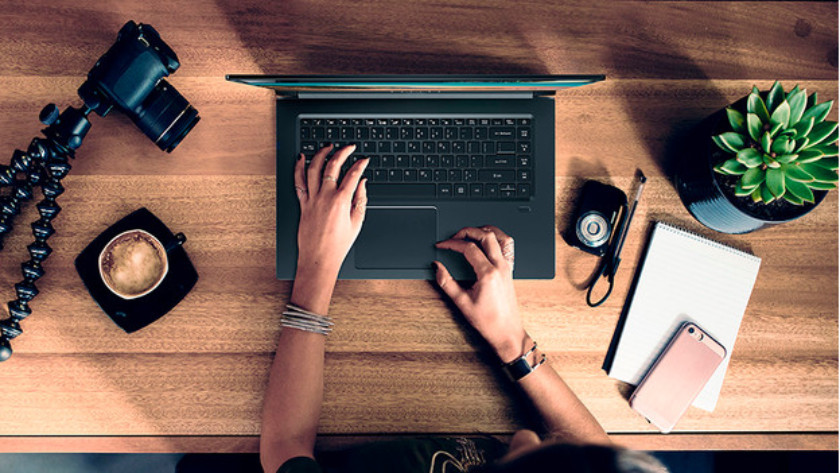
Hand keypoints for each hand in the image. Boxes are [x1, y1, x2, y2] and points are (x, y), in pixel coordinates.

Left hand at [294, 144, 368, 280]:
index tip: (364, 160)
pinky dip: (299, 168)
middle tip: (349, 147)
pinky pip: (298, 182)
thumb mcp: (357, 222)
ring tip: (328, 147)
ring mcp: (312, 199)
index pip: (353, 175)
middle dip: (342, 152)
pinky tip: (301, 158)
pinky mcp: (303, 204)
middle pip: (333, 166)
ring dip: (321, 154)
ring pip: (314, 169)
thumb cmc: (338, 245)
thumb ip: (361, 199)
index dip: (360, 164)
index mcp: (341, 202)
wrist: (319, 259)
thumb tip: (362, 183)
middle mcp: (325, 197)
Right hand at [434, 225, 529, 362]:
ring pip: (499, 236)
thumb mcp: (462, 303)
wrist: (507, 332)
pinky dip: (496, 237)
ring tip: (469, 233)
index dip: (452, 243)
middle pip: (485, 235)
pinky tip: (486, 241)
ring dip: (483, 230)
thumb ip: (447, 282)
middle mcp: (500, 267)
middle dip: (467, 231)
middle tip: (454, 237)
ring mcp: (507, 267)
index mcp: (488, 274)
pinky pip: (506, 245)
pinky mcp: (509, 270)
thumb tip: (437, 267)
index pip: (468, 248)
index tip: (442, 245)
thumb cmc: (488, 321)